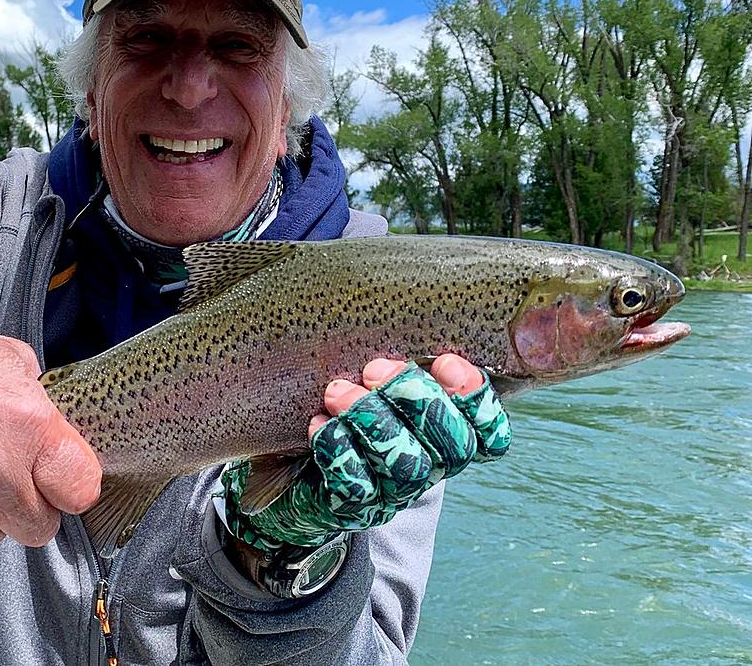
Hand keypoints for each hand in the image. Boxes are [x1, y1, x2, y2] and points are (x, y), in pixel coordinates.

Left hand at [224, 355, 510, 551]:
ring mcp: (394, 490)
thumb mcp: (384, 372)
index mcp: (450, 434)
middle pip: (452, 445)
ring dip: (371, 420)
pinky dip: (336, 449)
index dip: (477, 400)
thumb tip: (420, 285)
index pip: (492, 434)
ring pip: (405, 465)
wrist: (296, 461)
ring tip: (336, 390)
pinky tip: (317, 422)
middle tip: (375, 367)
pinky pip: (354, 485)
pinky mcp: (352, 504)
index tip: (444, 361)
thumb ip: (407, 347)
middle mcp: (431, 465)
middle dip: (415, 398)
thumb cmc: (353, 395)